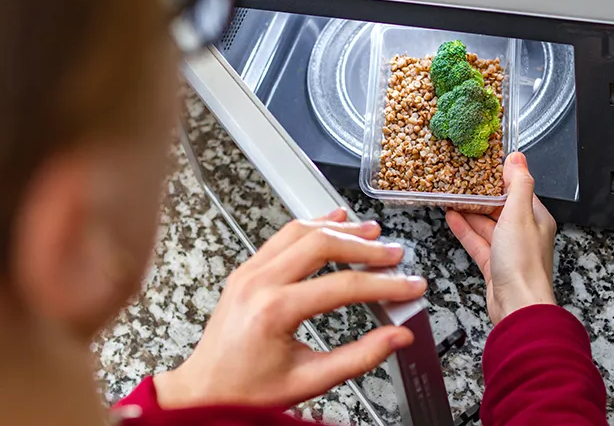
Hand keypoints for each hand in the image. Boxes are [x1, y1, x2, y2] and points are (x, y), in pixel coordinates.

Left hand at [153, 209, 426, 408]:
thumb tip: (396, 338)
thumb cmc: (246, 391)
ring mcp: (249, 272)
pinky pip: (282, 236)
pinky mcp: (246, 271)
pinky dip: (311, 226)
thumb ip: (359, 357)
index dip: (384, 285)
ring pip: (300, 231)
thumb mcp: (310, 380)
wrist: (205, 392)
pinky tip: (332, 221)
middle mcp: (258, 283)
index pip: (343, 286)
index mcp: (274, 310)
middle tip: (394, 255)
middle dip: (365, 247)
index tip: (408, 286)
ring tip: (371, 232)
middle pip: (322, 245)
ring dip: (340, 229)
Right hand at [446, 152, 556, 323]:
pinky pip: (478, 242)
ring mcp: (509, 250)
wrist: (518, 306)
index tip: (483, 165)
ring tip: (451, 196)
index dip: (501, 178)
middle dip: (480, 195)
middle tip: (461, 180)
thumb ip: (518, 185)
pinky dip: (465, 230)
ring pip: (487, 225)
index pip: (518, 190)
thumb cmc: (523, 265)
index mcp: (536, 218)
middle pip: (500, 207)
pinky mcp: (495, 265)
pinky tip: (452, 218)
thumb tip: (517, 158)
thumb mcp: (519, 215)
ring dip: (469, 211)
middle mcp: (524, 233)